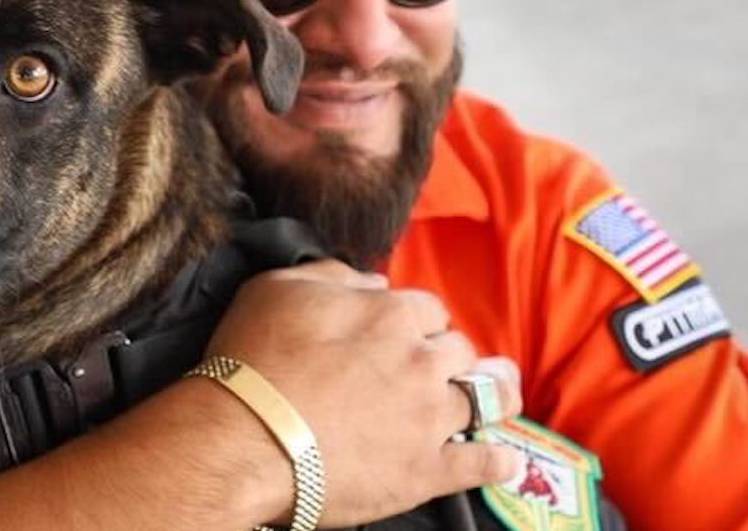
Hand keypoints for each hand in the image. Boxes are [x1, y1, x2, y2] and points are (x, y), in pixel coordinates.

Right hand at [203, 260, 522, 526]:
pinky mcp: (427, 471)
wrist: (243, 438)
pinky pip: (483, 463)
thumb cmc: (252, 359)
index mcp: (390, 314)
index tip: (405, 334)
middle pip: (458, 348)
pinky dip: (497, 460)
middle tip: (438, 367)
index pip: (428, 307)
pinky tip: (504, 458)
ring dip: (494, 394)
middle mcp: (420, 360)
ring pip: (486, 398)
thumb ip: (334, 275)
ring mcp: (429, 417)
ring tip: (500, 395)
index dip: (417, 320)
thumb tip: (373, 283)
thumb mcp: (278, 288)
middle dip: (449, 354)